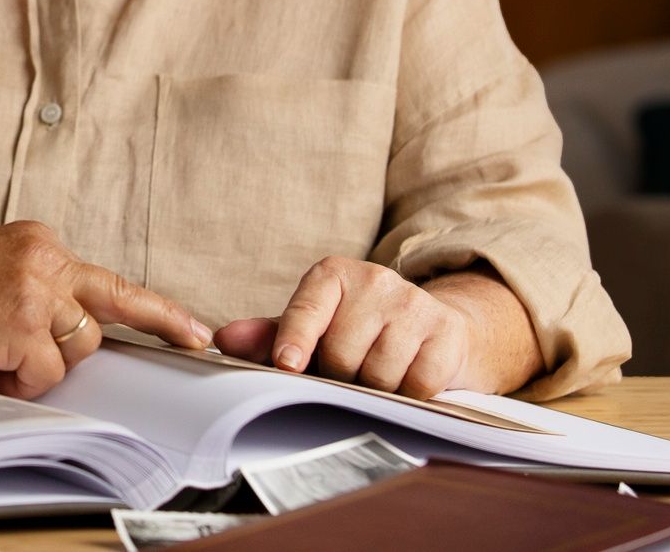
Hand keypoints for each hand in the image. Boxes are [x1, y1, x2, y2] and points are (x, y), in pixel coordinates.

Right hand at [0, 220, 211, 400]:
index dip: (156, 309)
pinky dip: (18, 383)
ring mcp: (35, 290)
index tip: (192, 329)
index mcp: (35, 242)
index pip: (107, 278)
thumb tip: (60, 316)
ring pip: (76, 350)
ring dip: (38, 366)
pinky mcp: (22, 323)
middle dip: (132, 332)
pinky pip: (45, 374)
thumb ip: (27, 283)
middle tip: (188, 340)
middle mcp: (43, 258)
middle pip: (104, 311)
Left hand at [212, 257, 471, 398]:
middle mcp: (374, 280)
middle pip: (341, 354)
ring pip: (378, 374)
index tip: (287, 364)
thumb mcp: (316, 328)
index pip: (306, 309)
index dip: (295, 339)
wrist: (439, 327)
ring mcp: (413, 303)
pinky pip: (416, 384)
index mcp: (333, 275)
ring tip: (380, 371)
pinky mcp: (446, 332)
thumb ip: (270, 335)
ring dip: (375, 388)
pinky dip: (408, 393)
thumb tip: (223, 340)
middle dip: (342, 375)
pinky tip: (408, 377)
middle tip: (351, 369)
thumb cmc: (363, 330)